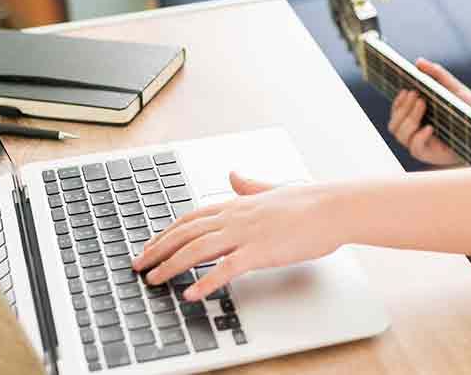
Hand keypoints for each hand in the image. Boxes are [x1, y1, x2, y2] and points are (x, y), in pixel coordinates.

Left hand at [131, 172, 342, 301]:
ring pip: (197, 250)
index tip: (149, 245)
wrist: (332, 208)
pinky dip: (204, 282)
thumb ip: (249, 186)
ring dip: (171, 266)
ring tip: (154, 280)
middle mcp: (234, 217)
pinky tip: (191, 294)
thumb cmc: (307, 202)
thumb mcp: (271, 191)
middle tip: (138, 265)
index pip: (190, 218)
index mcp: (235, 204)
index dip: (166, 233)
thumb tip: (233, 175)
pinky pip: (225, 269)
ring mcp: (245, 234)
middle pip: (185, 233)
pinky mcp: (260, 252)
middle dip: (158, 250)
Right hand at [387, 58, 470, 166]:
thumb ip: (438, 75)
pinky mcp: (433, 155)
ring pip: (400, 136)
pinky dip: (419, 137)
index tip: (407, 89)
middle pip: (394, 124)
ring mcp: (423, 144)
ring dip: (408, 119)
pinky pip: (416, 149)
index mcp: (418, 118)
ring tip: (422, 104)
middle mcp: (416, 132)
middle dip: (402, 109)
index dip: (397, 102)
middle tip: (417, 95)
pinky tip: (429, 127)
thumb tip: (418, 62)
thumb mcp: (455, 90)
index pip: (397, 112)